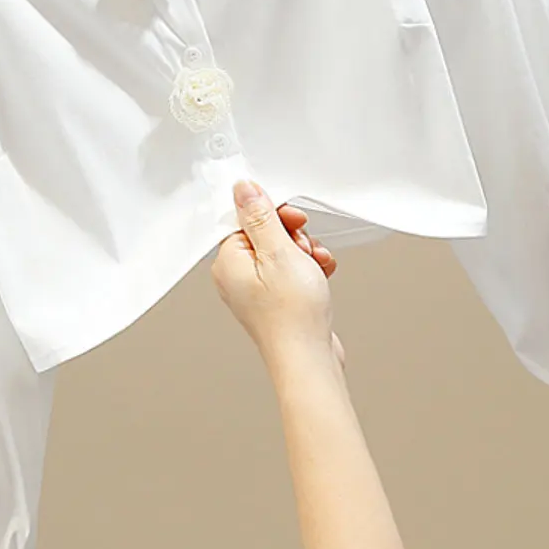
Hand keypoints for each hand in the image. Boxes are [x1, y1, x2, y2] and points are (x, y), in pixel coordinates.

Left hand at [211, 180, 344, 373]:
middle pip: (265, 234)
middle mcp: (236, 276)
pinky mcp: (275, 300)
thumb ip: (260, 217)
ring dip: (305, 252)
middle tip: (303, 250)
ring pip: (283, 252)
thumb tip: (243, 189)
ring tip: (315, 266)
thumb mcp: (278, 252)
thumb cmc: (292, 315)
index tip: (293, 220)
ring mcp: (255, 290)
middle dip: (293, 236)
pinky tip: (321, 275)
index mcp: (227, 262)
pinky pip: (291, 271)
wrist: (309, 359)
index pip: (245, 218)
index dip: (274, 216)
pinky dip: (308, 269)